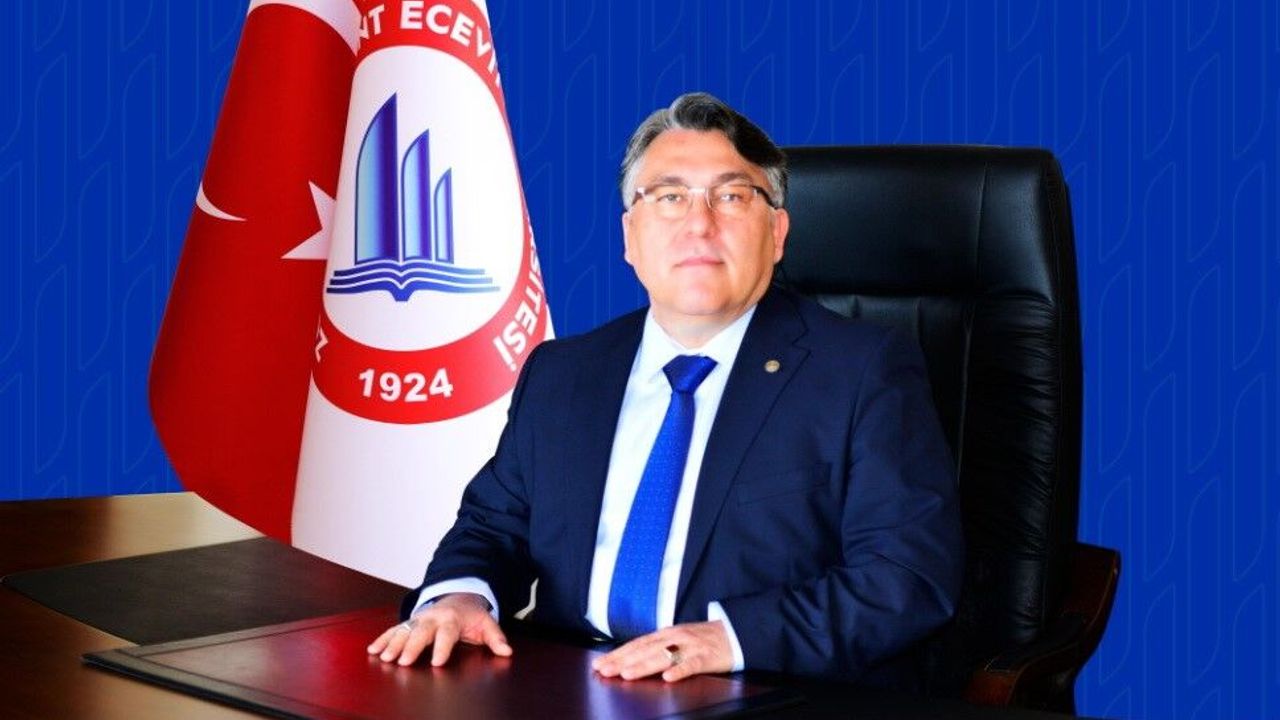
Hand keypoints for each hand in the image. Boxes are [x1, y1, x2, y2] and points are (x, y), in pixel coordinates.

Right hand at [366, 593, 511, 666]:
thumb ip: (496, 638)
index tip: (437, 662)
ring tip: (384, 657)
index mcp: (451, 619)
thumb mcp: (486, 623)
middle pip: (420, 632)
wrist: (458, 596)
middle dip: (411, 647)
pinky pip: (394, 630)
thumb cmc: (471, 615)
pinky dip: (383, 639)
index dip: (442, 648)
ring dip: (393, 644)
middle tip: (404, 661)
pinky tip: (373, 650)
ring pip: (404, 631)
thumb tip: (507, 651)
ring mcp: (419, 619)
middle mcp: (432, 618)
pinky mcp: (409, 622)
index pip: (447, 634)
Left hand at [592, 621, 732, 681]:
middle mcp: (676, 637)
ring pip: (663, 656)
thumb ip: (659, 646)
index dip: (617, 654)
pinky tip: (667, 678)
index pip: (637, 644)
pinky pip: (692, 665)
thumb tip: (633, 657)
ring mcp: (691, 646)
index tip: (599, 663)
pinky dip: (679, 671)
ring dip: (643, 665)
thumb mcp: (679, 638)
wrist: (737, 631)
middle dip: (622, 661)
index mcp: (667, 633)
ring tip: (626, 674)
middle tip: (603, 670)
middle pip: (645, 650)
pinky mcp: (707, 657)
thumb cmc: (706, 638)